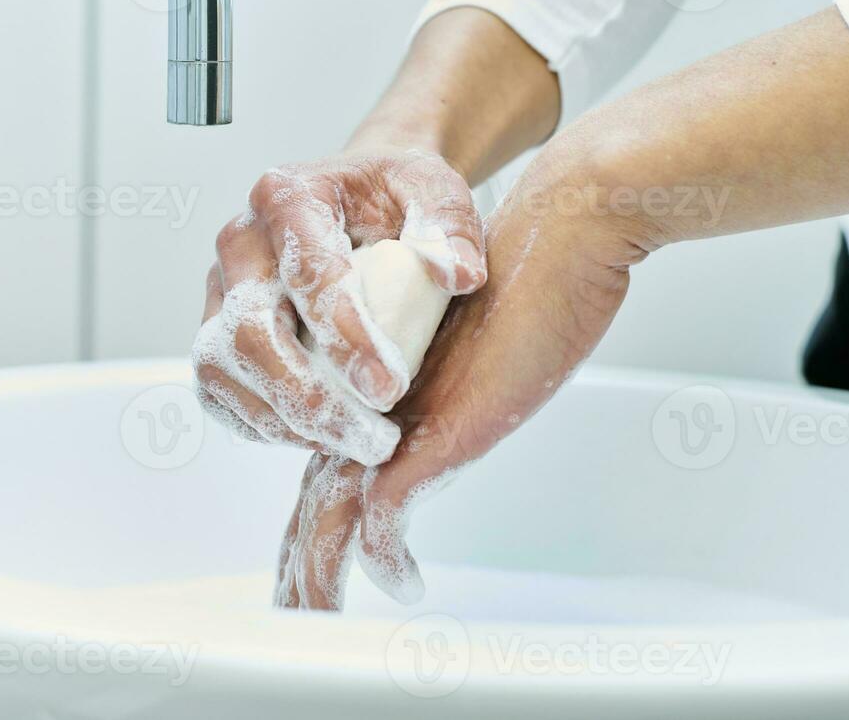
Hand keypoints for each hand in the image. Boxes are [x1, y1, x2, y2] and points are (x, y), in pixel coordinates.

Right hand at [192, 151, 486, 466]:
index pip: (305, 273)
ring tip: (353, 444)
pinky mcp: (216, 328)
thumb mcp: (434, 188)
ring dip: (283, 420)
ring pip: (221, 368)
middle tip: (374, 439)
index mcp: (287, 196)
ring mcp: (220, 288)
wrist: (358, 197)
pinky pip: (217, 388)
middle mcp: (241, 241)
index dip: (344, 338)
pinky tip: (319, 437)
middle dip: (310, 398)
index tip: (388, 388)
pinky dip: (261, 423)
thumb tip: (459, 275)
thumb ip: (448, 224)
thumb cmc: (392, 194)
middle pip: (249, 332)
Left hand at [274, 149, 648, 609]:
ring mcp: (403, 415)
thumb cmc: (526, 286)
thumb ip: (447, 399)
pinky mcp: (438, 424)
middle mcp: (380, 405)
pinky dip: (388, 548)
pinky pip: (392, 504)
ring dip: (321, 565)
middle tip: (292, 604)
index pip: (330, 464)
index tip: (302, 563)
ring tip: (311, 611)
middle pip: (319, 495)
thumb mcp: (475, 356)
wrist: (556, 237)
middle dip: (303, 558)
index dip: (314, 517)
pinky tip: (399, 581)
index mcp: (381, 390)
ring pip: (336, 506)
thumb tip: (438, 440)